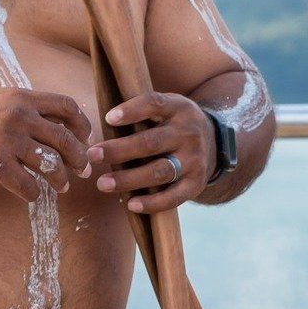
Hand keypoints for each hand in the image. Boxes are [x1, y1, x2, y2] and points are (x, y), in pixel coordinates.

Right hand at [0, 89, 91, 203]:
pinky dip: (34, 193)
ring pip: (51, 165)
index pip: (66, 107)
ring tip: (62, 186)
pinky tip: (32, 194)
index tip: (84, 138)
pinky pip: (28, 186)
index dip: (82, 125)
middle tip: (82, 169)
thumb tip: (55, 124)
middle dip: (79, 157)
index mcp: (21, 98)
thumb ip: (24, 108)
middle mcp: (18, 117)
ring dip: (61, 179)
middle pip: (65, 139)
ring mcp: (7, 142)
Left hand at [85, 92, 214, 212]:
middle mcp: (188, 133)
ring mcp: (194, 160)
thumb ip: (142, 113)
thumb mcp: (167, 108)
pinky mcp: (196, 183)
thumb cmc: (173, 125)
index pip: (155, 104)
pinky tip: (131, 204)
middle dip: (119, 150)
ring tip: (103, 184)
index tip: (108, 118)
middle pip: (151, 142)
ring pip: (159, 171)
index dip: (132, 110)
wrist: (214, 144)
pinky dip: (152, 203)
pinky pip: (174, 197)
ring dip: (129, 179)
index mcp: (178, 108)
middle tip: (92, 156)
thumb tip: (102, 123)